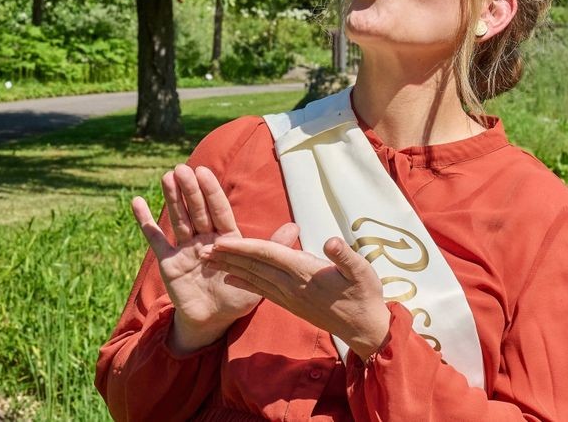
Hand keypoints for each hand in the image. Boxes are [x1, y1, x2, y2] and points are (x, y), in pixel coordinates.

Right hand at [131, 164, 298, 353]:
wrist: (213, 320)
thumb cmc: (238, 295)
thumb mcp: (259, 272)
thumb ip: (272, 248)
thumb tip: (295, 226)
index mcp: (228, 238)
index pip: (219, 211)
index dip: (211, 192)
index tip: (204, 172)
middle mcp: (206, 238)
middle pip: (198, 210)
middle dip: (191, 190)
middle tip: (182, 168)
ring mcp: (186, 248)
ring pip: (179, 219)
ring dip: (172, 198)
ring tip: (167, 177)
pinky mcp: (168, 261)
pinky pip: (155, 239)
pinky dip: (145, 222)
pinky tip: (137, 202)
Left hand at [202, 234, 391, 359]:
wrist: (365, 328)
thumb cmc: (366, 294)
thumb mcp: (363, 271)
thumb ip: (345, 257)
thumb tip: (331, 241)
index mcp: (306, 272)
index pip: (270, 255)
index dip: (245, 246)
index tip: (222, 240)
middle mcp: (292, 286)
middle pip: (254, 266)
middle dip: (228, 256)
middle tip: (202, 247)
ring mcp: (290, 296)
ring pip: (254, 278)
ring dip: (230, 267)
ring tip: (209, 258)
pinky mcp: (291, 303)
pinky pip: (261, 289)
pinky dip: (244, 281)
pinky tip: (231, 276)